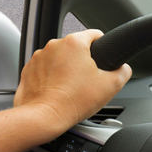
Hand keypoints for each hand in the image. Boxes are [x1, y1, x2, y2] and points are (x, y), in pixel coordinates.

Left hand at [13, 30, 131, 136]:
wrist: (44, 117)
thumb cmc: (73, 101)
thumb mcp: (111, 86)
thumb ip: (123, 71)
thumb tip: (123, 68)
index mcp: (74, 43)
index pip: (95, 34)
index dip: (104, 47)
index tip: (103, 60)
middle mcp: (54, 45)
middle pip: (77, 47)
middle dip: (83, 61)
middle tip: (88, 80)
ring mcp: (38, 57)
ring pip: (60, 58)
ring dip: (66, 68)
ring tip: (72, 88)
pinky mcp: (28, 70)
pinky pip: (45, 68)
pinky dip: (52, 77)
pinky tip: (58, 91)